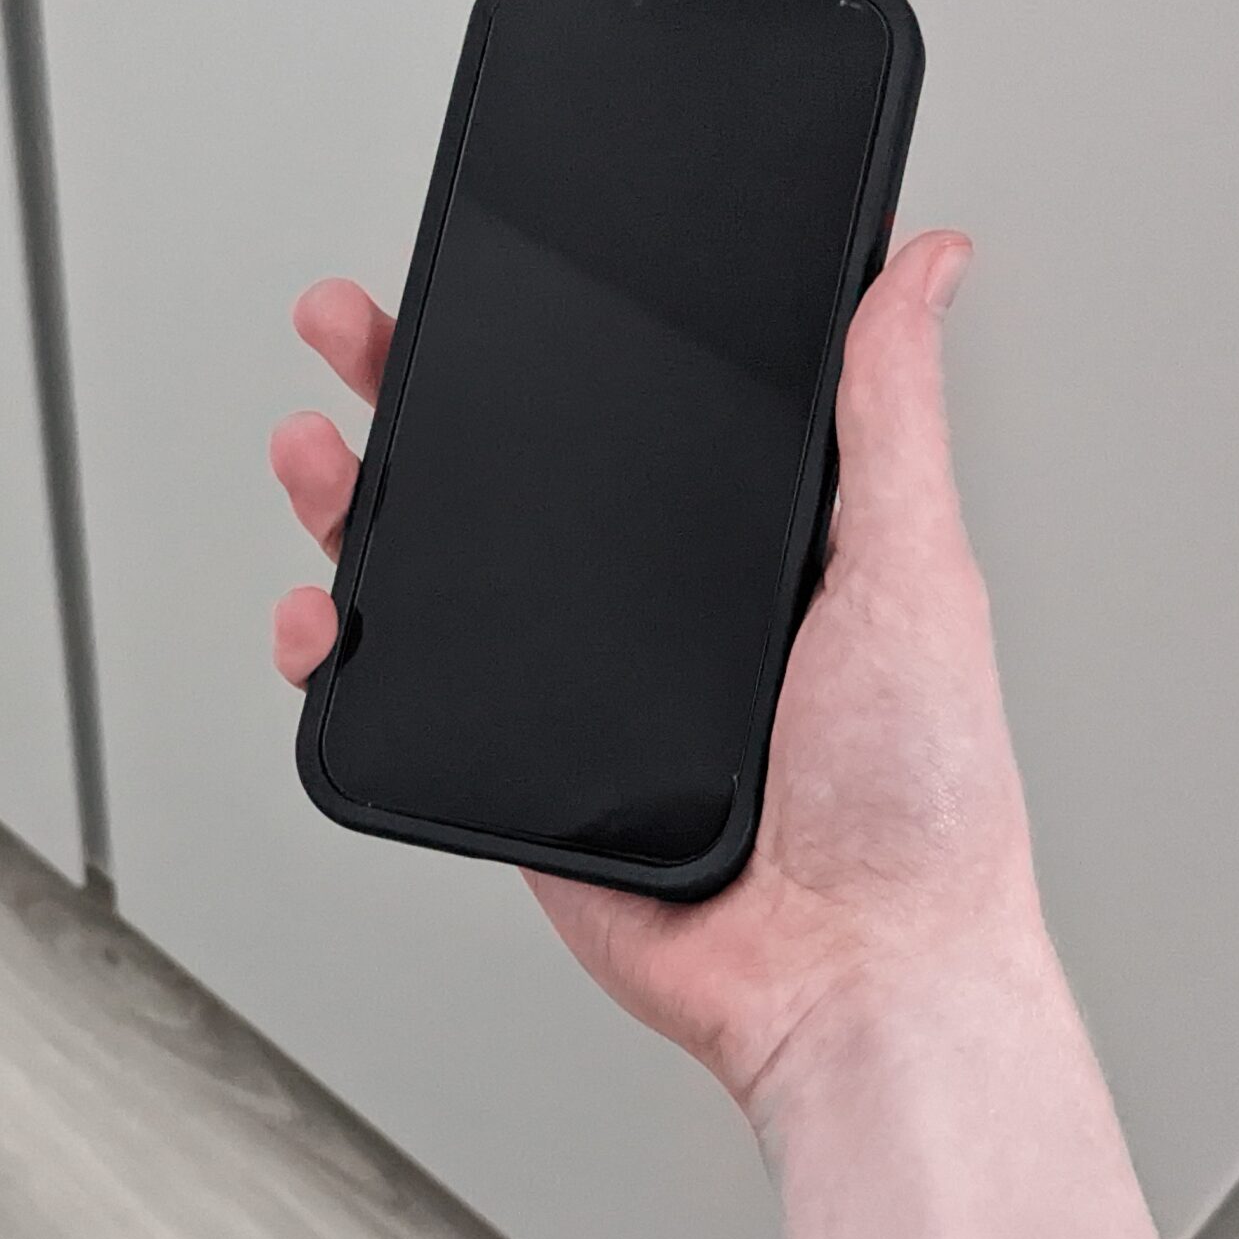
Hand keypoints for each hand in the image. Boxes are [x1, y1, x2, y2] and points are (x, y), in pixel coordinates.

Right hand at [269, 231, 1038, 1123]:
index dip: (549, 332)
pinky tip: (324, 616)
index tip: (493, 260)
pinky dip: (342, 654)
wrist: (855, 978)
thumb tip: (923, 263)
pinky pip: (409, 701)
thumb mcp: (912, 568)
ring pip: (435, 577)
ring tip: (314, 453)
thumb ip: (891, 416)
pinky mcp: (516, 773)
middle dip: (411, 392)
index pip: (624, 408)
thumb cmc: (920, 798)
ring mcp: (575, 692)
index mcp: (742, 544)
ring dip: (351, 506)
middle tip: (354, 327)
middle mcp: (650, 607)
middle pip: (503, 475)